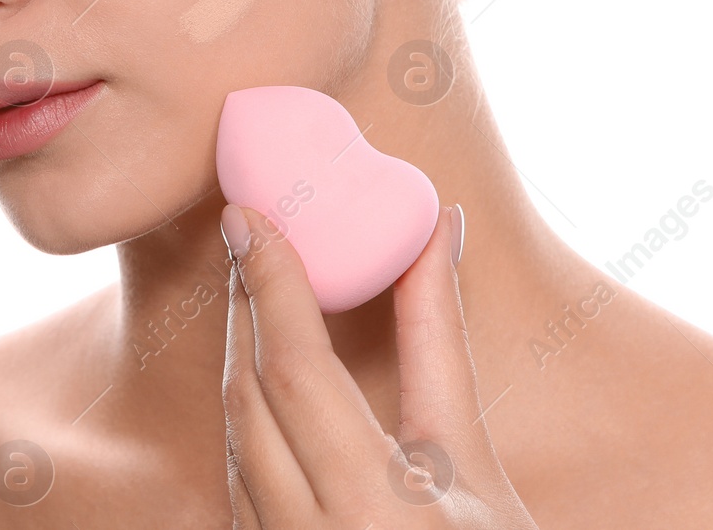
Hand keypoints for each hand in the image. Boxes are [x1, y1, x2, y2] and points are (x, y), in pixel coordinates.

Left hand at [219, 201, 537, 526]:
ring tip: (261, 290)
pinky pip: (238, 487)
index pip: (294, 372)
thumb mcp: (479, 469)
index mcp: (375, 515)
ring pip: (233, 444)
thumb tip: (436, 233)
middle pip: (248, 399)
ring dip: (242, 361)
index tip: (248, 212)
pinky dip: (249, 423)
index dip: (267, 283)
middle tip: (252, 233)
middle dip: (246, 307)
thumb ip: (441, 347)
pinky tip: (266, 380)